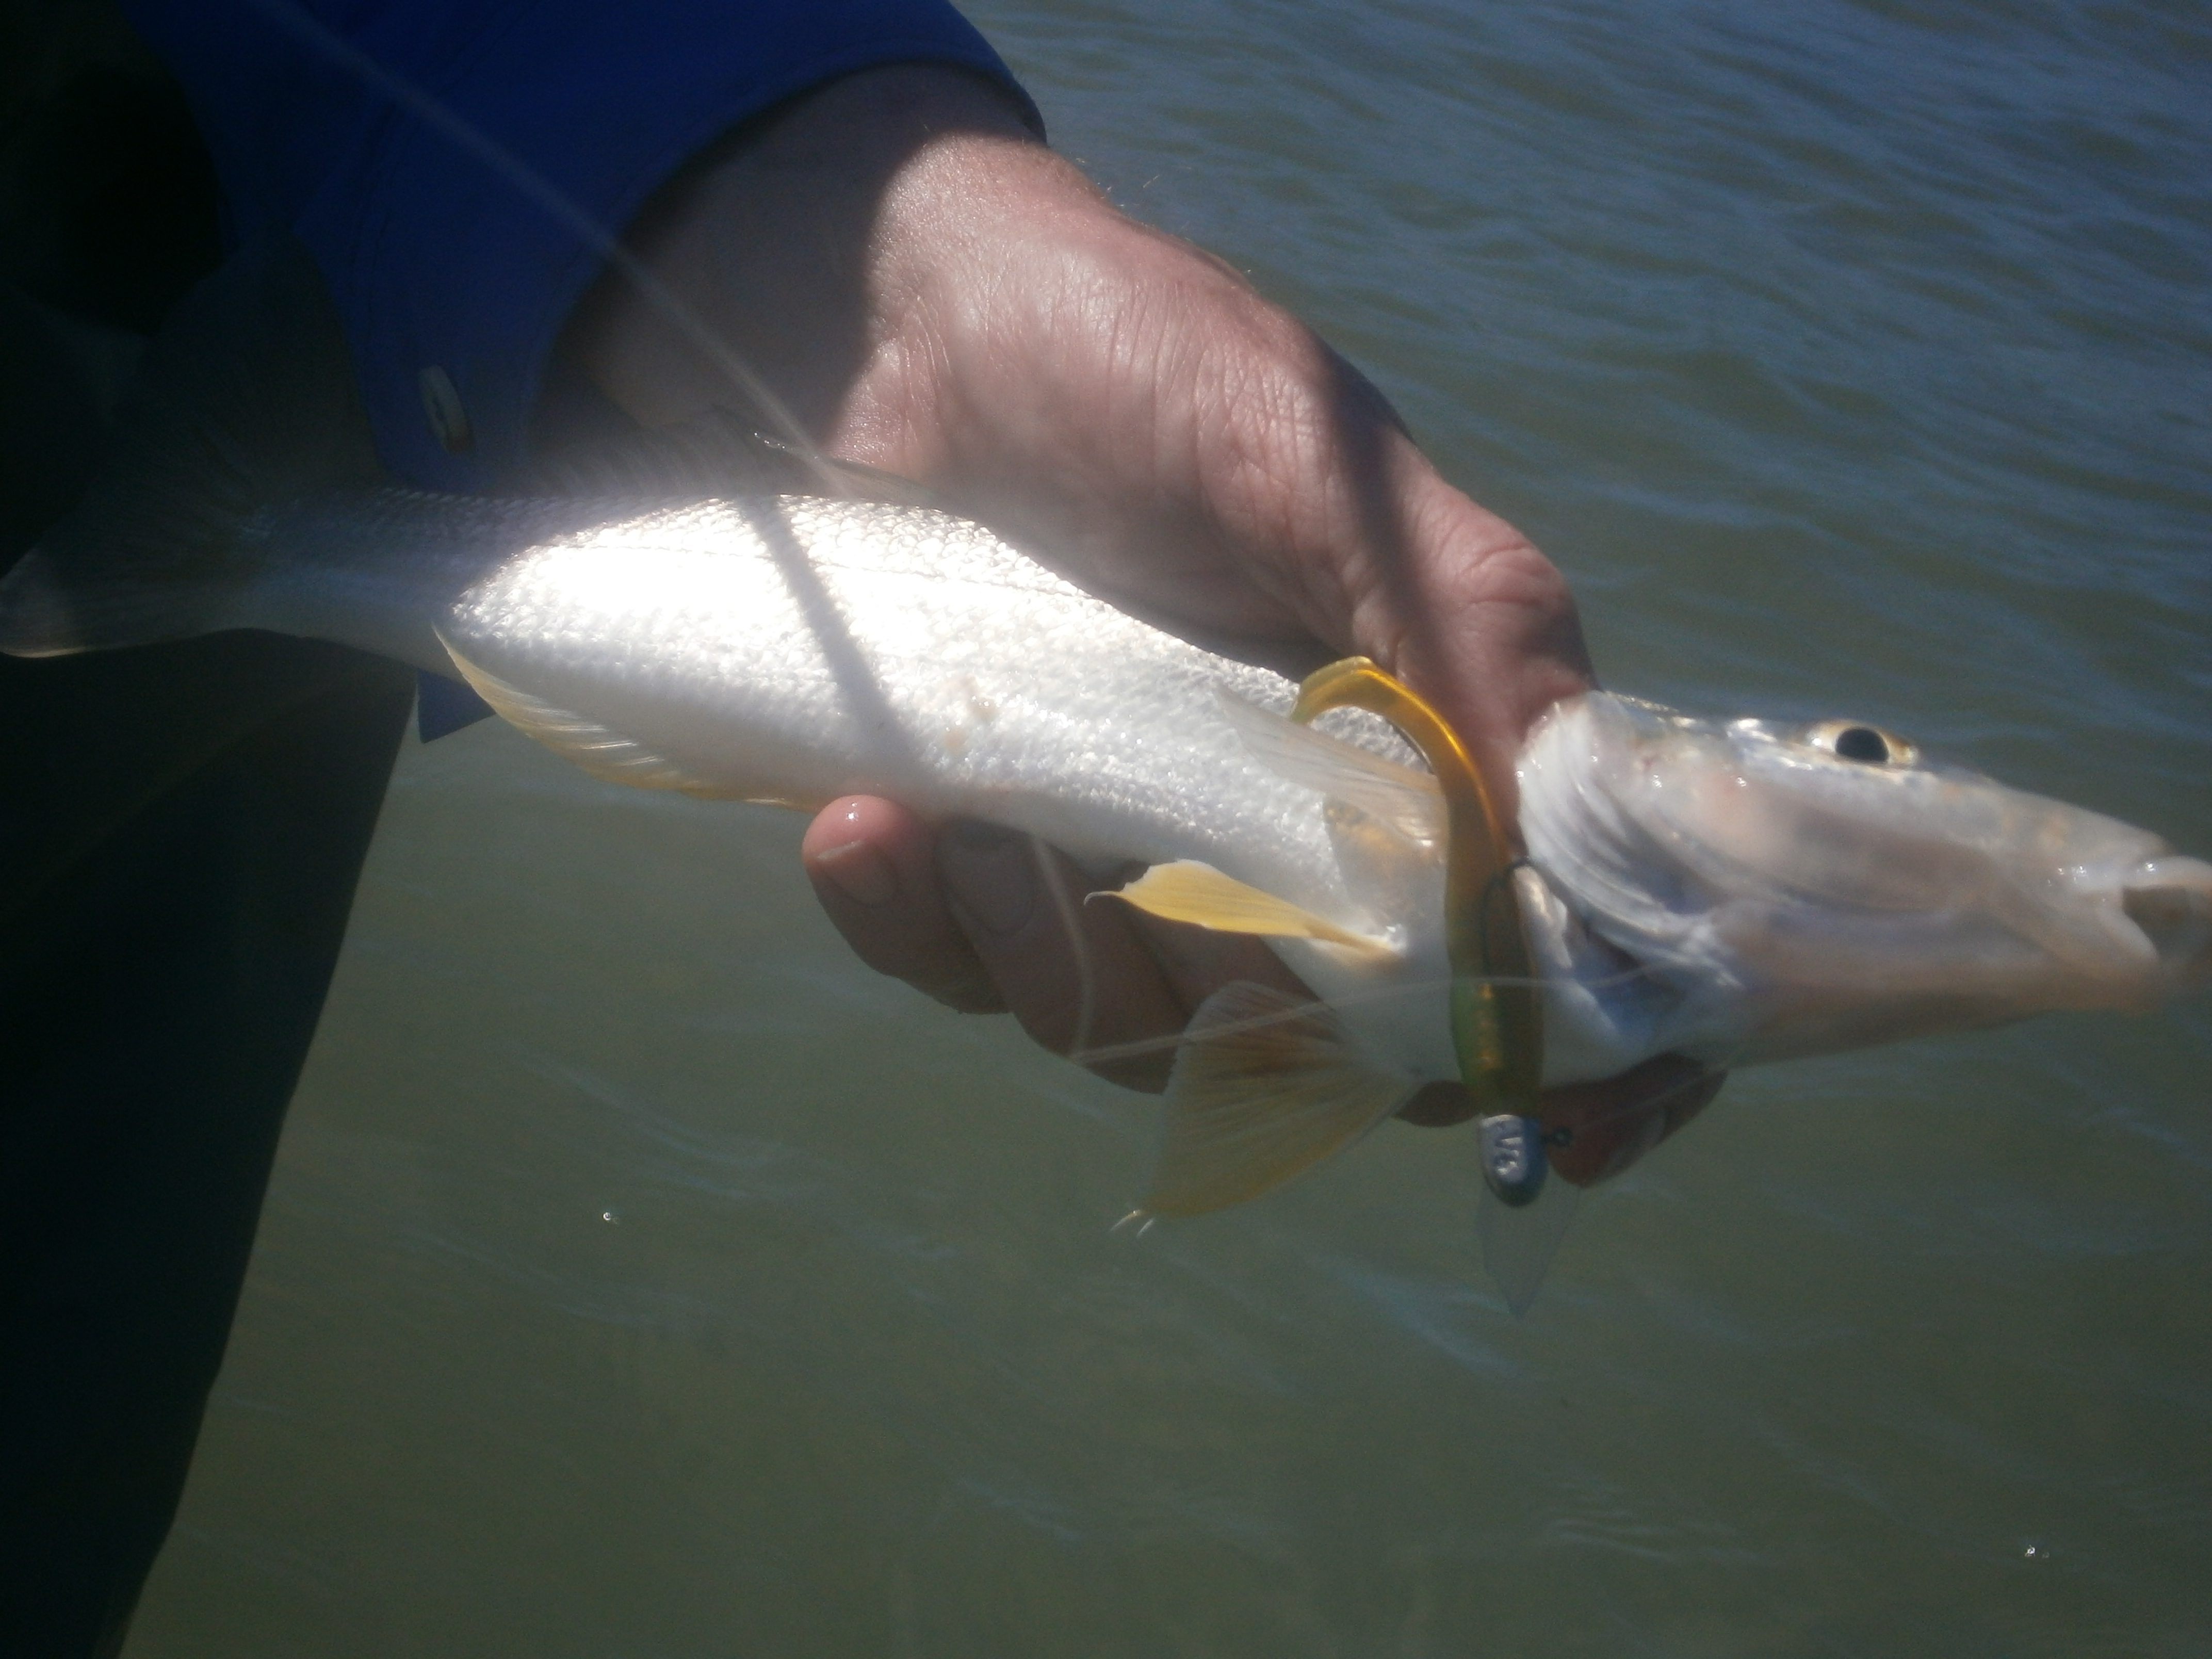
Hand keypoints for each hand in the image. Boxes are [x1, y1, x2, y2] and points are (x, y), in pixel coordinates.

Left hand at [564, 65, 1713, 1182]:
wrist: (900, 322)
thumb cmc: (1132, 359)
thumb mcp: (1310, 456)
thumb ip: (1452, 619)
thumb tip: (1551, 820)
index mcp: (1411, 746)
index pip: (1523, 951)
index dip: (1561, 1055)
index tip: (1561, 1138)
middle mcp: (1284, 832)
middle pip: (1308, 1039)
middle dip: (1221, 991)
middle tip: (1125, 857)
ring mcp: (1128, 858)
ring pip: (1125, 1033)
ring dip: (1043, 951)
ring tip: (962, 813)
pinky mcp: (985, 864)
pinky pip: (961, 977)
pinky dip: (912, 929)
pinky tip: (861, 833)